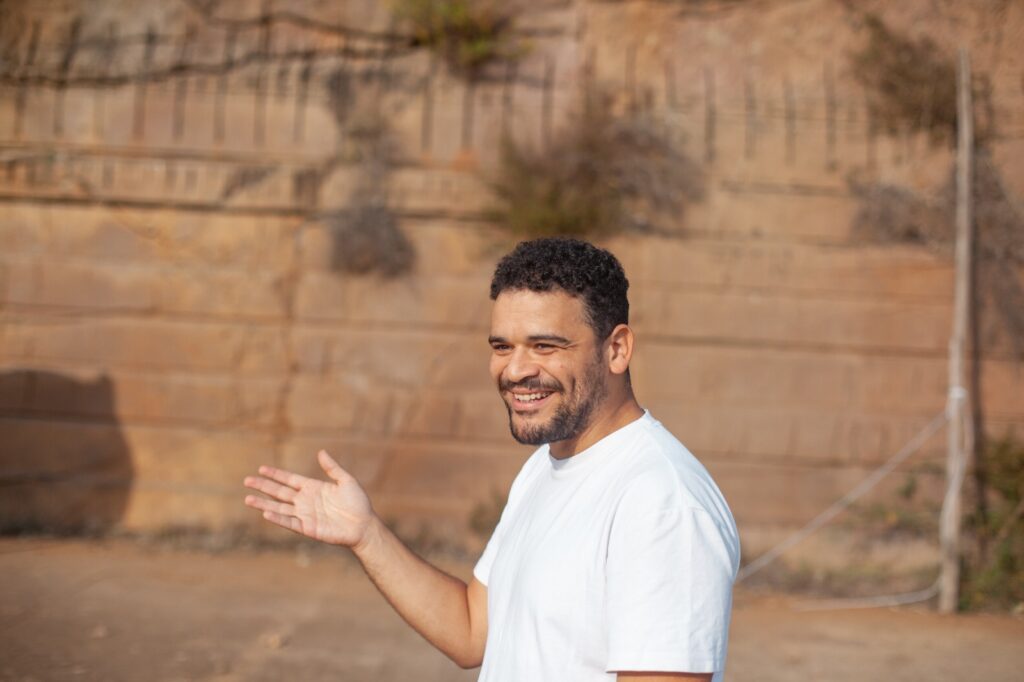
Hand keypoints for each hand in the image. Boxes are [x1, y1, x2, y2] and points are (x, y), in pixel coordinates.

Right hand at [243, 450, 374, 547]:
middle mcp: (305, 501)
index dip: (275, 474)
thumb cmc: (358, 503)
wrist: (364, 525)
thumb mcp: (346, 481)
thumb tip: (321, 452)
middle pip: (280, 492)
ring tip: (247, 498)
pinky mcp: (308, 528)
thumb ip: (332, 468)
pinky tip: (265, 512)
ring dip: (263, 503)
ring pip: (279, 507)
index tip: (261, 469)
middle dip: (263, 486)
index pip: (289, 479)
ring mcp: (305, 515)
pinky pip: (289, 522)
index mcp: (312, 488)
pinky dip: (277, 518)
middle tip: (247, 480)